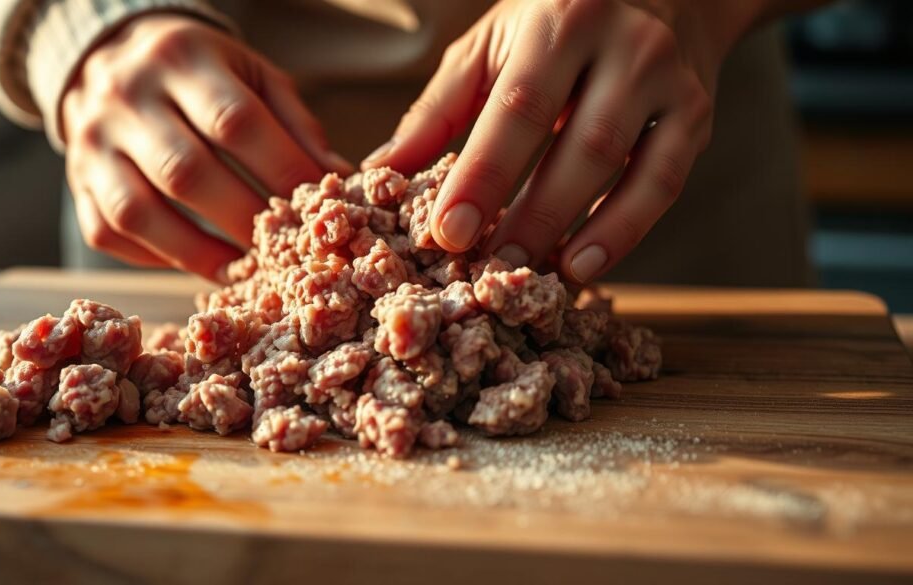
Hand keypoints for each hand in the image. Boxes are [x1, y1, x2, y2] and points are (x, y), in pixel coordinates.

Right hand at [62, 15, 350, 279]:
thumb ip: (295, 123)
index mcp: (179, 57)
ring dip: (199, 253)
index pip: (235, 121)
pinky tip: (199, 262)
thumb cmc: (201, 74)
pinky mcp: (76, 183)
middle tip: (283, 248)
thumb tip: (335, 178)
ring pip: (138, 213)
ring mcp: (90, 142)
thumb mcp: (252, 75)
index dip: (281, 170)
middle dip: (244, 220)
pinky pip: (109, 232)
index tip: (316, 207)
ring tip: (245, 270)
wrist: (110, 56)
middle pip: (186, 172)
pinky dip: (159, 257)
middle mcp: (124, 96)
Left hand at [366, 0, 761, 282]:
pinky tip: (585, 265)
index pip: (518, 109)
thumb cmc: (556, 23)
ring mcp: (669, 80)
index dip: (483, 176)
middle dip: (531, 215)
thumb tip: (382, 173)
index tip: (447, 233)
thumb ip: (439, 110)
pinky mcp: (696, 114)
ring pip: (628, 168)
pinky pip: (664, 182)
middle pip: (579, 144)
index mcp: (561, 20)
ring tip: (534, 275)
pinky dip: (627, 230)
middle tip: (489, 268)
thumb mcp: (491, 47)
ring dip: (579, 231)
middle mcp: (626, 45)